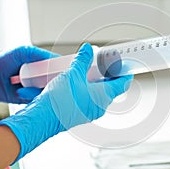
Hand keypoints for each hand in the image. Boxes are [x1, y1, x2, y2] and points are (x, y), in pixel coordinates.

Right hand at [0, 43, 132, 162]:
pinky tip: (77, 84)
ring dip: (95, 83)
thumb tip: (87, 50)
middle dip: (108, 77)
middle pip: (110, 89)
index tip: (126, 68)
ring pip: (98, 95)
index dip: (125, 74)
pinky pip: (87, 100)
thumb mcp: (73, 73)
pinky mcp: (79, 114)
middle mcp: (99, 106)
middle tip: (105, 66)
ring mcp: (89, 112)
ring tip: (89, 72)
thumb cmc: (60, 100)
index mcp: (103, 96)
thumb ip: (82, 60)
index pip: (121, 84)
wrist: (42, 118)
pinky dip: (86, 90)